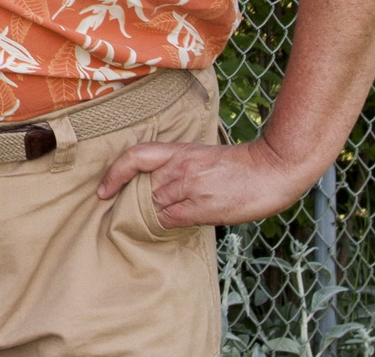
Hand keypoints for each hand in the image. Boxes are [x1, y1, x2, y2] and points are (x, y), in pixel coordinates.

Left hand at [96, 137, 319, 228]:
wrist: (271, 168)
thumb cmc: (240, 165)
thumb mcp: (202, 156)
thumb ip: (179, 169)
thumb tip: (159, 192)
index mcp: (178, 151)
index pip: (135, 157)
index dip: (114, 174)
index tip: (103, 191)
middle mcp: (179, 167)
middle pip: (144, 189)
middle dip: (140, 202)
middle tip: (140, 212)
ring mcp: (190, 187)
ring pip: (156, 206)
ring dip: (156, 214)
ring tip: (171, 215)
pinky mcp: (202, 206)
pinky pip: (171, 219)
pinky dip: (167, 224)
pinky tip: (176, 222)